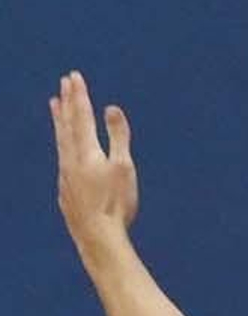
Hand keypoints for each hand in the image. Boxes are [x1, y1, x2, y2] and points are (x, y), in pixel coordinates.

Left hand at [50, 71, 138, 256]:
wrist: (97, 238)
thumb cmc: (115, 204)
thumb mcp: (123, 167)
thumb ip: (118, 136)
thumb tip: (111, 108)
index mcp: (86, 152)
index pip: (81, 116)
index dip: (78, 95)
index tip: (74, 77)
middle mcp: (71, 160)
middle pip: (66, 125)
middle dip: (66, 103)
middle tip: (63, 84)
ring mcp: (65, 177)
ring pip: (60, 142)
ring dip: (58, 121)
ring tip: (54, 106)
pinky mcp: (66, 193)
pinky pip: (61, 161)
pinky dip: (61, 146)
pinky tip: (63, 150)